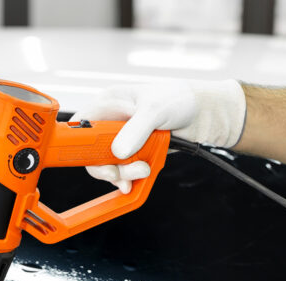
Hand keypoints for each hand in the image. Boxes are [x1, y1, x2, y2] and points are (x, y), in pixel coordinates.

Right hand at [71, 79, 245, 192]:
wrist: (203, 113)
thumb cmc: (179, 98)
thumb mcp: (155, 110)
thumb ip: (135, 130)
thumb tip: (118, 153)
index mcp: (109, 103)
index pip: (81, 126)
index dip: (81, 144)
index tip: (95, 159)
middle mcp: (112, 122)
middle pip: (93, 152)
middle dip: (108, 166)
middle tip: (120, 174)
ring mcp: (123, 139)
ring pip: (109, 165)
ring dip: (124, 174)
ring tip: (143, 170)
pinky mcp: (134, 153)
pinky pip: (125, 171)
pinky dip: (132, 177)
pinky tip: (142, 176)